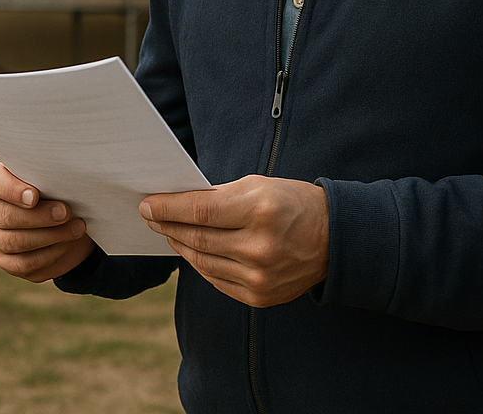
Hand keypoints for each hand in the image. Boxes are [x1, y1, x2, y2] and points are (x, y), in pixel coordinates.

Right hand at [0, 162, 95, 281]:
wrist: (66, 222)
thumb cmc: (57, 191)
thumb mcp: (54, 180)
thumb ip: (49, 178)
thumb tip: (60, 185)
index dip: (12, 190)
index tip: (35, 196)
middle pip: (7, 216)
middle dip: (40, 216)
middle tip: (66, 212)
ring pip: (16, 241)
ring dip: (51, 236)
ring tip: (77, 228)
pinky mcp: (6, 261)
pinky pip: (24, 262)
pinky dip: (49, 254)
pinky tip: (66, 244)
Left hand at [140, 175, 328, 306]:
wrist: (334, 239)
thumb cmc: (292, 203)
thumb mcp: (258, 186)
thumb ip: (218, 196)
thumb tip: (177, 204)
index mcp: (260, 212)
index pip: (200, 212)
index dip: (169, 208)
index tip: (147, 205)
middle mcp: (259, 248)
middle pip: (197, 238)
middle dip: (168, 225)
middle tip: (150, 217)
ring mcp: (260, 277)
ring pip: (203, 261)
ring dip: (180, 245)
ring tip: (167, 232)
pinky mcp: (259, 297)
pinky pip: (216, 279)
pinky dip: (199, 263)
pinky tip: (190, 250)